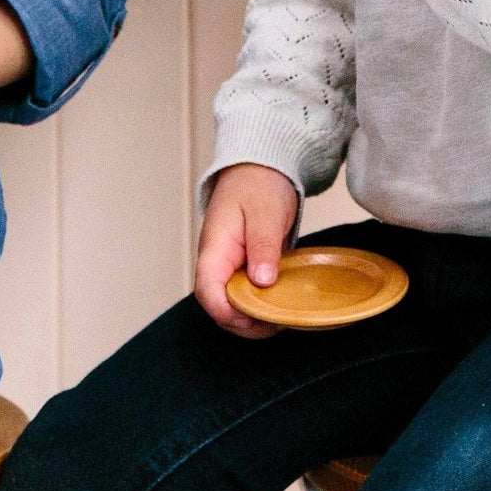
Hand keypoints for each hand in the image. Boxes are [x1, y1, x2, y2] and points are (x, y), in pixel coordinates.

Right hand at [195, 163, 299, 337]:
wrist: (262, 167)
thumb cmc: (259, 184)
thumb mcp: (266, 212)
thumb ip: (263, 246)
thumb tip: (261, 281)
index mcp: (215, 248)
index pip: (208, 292)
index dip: (230, 312)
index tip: (259, 318)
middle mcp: (217, 262)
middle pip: (219, 307)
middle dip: (245, 322)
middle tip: (278, 321)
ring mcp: (229, 266)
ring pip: (231, 305)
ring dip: (254, 318)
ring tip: (282, 316)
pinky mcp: (242, 268)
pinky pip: (245, 295)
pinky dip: (261, 306)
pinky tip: (281, 304)